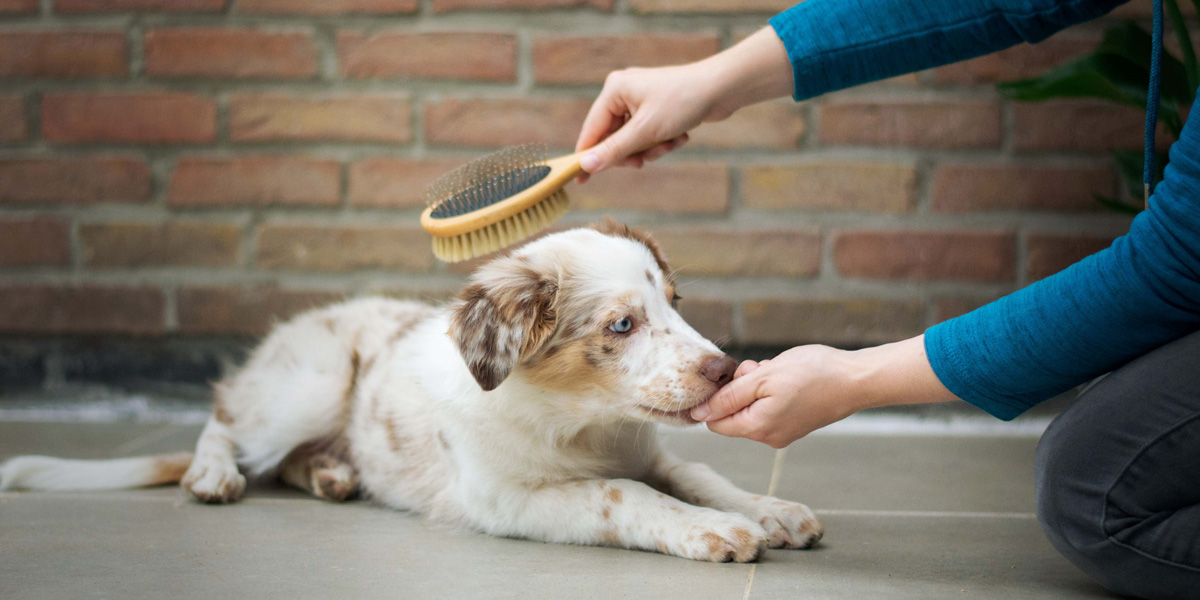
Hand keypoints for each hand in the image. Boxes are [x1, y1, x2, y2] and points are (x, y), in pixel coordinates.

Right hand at [575, 27, 793, 182]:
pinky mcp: (657, 108)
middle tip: (643, 161)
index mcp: (614, 90)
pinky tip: (681, 136)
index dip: (587, 156)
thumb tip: (586, 166)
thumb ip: (614, 150)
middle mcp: (623, 92)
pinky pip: (649, 135)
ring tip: (671, 142)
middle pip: (613, 138)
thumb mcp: (645, 131)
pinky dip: (662, 141)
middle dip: (633, 152)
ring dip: (652, 149)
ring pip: (634, 140)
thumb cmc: (682, 102)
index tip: (579, 181)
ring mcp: (640, 100)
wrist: (722, 88)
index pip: (592, 130)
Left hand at [690, 336, 959, 447]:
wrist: (856, 379)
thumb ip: (728, 396)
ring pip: (751, 407)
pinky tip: (786, 376)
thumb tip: (698, 413)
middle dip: (739, 387)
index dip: (716, 396)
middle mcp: (768, 437)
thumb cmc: (812, 374)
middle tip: (758, 369)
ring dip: (755, 386)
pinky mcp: (794, 424)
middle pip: (733, 413)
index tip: (733, 375)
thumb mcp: (763, 378)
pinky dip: (770, 390)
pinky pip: (769, 407)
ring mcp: (783, 432)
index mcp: (757, 428)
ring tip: (775, 370)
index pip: (715, 422)